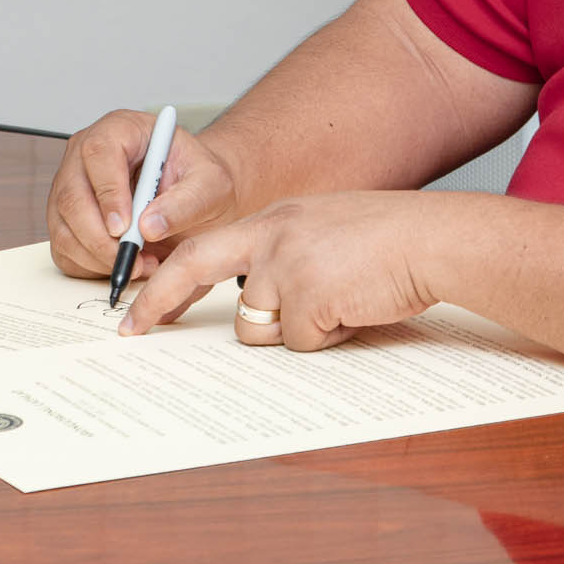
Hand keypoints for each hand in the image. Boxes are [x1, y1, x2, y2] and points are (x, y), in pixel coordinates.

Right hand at [45, 109, 241, 280]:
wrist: (193, 198)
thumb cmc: (197, 181)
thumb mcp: (210, 185)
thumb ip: (186, 202)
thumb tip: (149, 225)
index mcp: (121, 129)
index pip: (99, 152)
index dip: (108, 193)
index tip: (125, 227)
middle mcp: (86, 155)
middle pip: (72, 195)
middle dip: (100, 238)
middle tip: (133, 258)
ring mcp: (70, 186)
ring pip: (63, 228)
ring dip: (98, 257)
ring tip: (141, 262)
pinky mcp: (64, 219)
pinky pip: (64, 249)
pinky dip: (91, 267)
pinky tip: (125, 263)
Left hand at [119, 191, 444, 350]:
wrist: (432, 239)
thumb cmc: (389, 243)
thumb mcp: (323, 235)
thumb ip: (283, 261)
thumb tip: (254, 315)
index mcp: (274, 220)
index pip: (202, 248)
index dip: (167, 281)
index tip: (136, 308)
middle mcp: (271, 235)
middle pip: (194, 266)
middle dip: (157, 301)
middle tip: (131, 330)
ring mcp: (287, 264)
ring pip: (259, 327)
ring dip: (295, 330)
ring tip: (340, 303)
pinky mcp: (308, 296)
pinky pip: (302, 343)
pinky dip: (329, 338)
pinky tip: (355, 309)